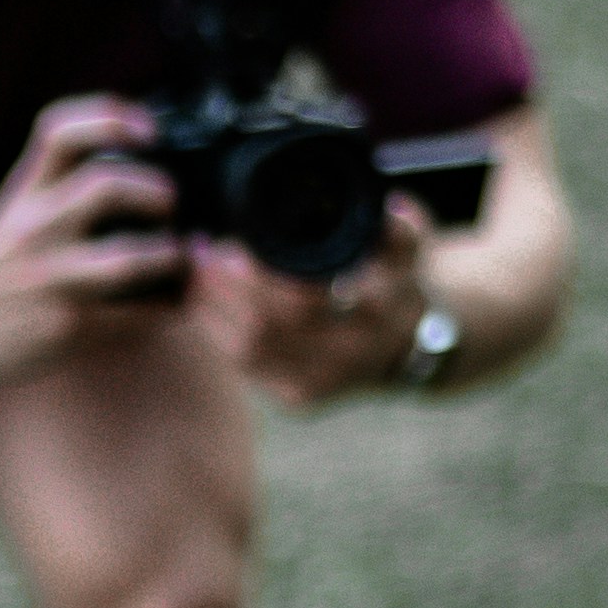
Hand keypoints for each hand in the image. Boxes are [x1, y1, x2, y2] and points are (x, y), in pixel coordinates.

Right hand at [0, 92, 183, 372]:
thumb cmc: (0, 263)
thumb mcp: (20, 208)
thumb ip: (65, 183)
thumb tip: (144, 153)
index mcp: (28, 193)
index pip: (60, 134)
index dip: (110, 119)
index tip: (148, 129)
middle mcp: (37, 229)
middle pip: (105, 187)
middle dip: (154, 190)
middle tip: (171, 203)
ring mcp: (52, 280)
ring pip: (127, 260)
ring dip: (168, 255)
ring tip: (178, 256)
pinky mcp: (68, 329)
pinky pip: (134, 317)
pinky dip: (164, 309)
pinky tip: (171, 302)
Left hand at [191, 194, 434, 411]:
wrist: (406, 348)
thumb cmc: (398, 285)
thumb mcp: (411, 253)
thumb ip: (401, 232)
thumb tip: (392, 208)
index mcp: (377, 321)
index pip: (305, 304)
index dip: (258, 277)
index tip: (231, 244)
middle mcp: (347, 361)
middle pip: (264, 330)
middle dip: (222, 287)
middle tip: (202, 248)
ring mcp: (319, 385)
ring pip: (246, 350)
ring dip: (211, 307)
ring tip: (197, 268)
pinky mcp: (296, 399)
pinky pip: (242, 366)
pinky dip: (216, 330)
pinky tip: (202, 299)